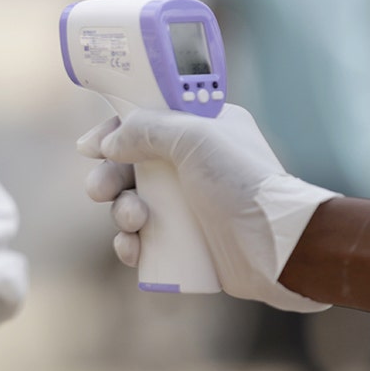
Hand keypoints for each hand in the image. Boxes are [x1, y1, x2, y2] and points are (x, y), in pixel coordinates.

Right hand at [78, 104, 337, 311]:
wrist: (279, 249)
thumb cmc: (243, 185)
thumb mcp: (196, 138)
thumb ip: (147, 128)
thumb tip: (110, 144)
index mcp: (201, 130)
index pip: (146, 121)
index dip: (113, 131)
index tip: (90, 147)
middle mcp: (193, 165)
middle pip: (130, 165)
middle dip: (109, 178)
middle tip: (99, 191)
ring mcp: (188, 205)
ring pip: (132, 204)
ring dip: (121, 213)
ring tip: (133, 222)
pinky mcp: (185, 243)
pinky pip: (143, 240)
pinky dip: (131, 244)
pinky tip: (133, 250)